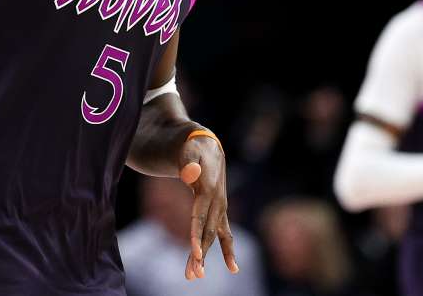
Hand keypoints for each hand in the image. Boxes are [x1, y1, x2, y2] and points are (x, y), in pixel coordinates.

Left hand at [178, 132, 237, 279]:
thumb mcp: (189, 150)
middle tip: (193, 275)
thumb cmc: (193, 148)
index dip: (197, 235)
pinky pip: (224, 234)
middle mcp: (218, 201)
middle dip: (201, 254)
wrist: (207, 146)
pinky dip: (228, 251)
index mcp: (208, 189)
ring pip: (213, 236)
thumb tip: (189, 174)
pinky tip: (233, 269)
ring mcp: (220, 207)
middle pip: (207, 232)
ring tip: (195, 276)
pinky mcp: (220, 211)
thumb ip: (188, 161)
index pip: (201, 216)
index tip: (195, 255)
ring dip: (205, 255)